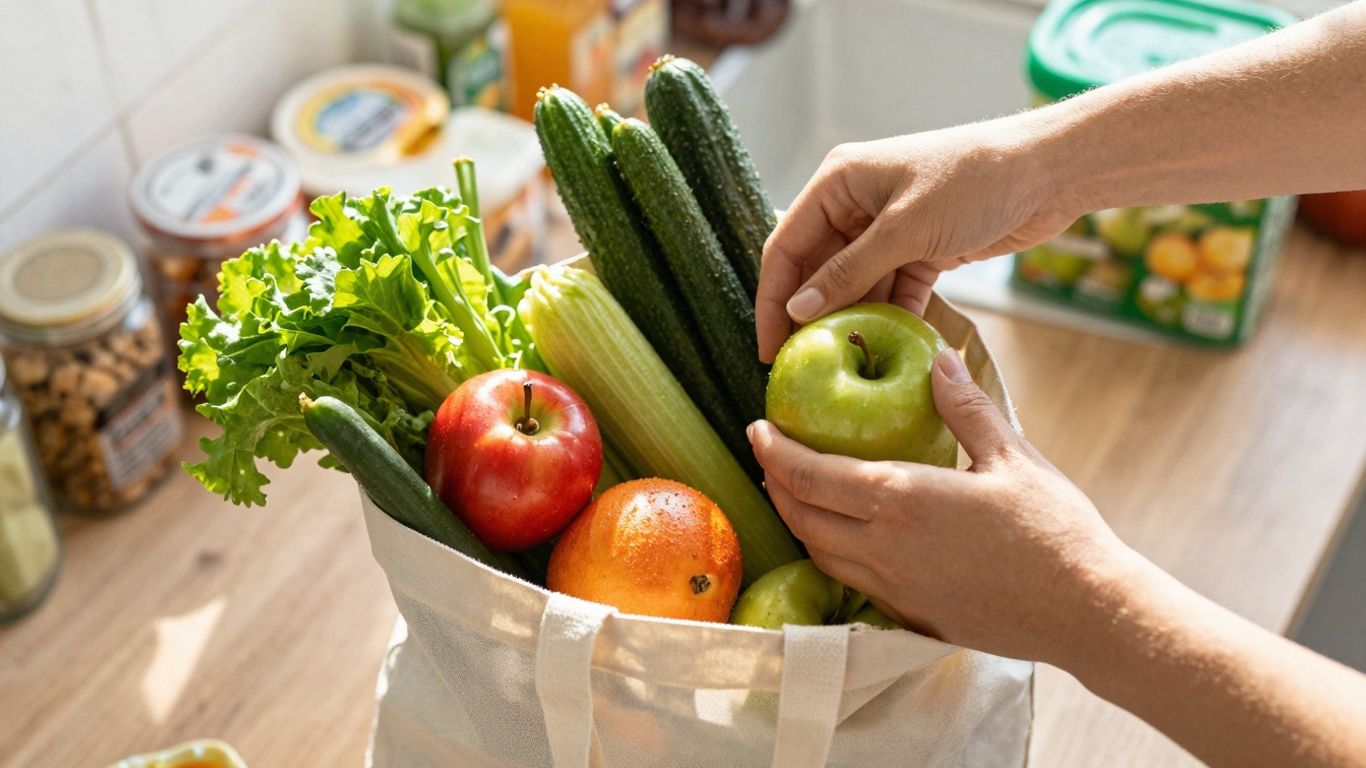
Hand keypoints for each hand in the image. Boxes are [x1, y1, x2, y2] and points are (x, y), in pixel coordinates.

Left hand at [748, 348, 1132, 663]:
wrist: (1086, 612)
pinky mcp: (909, 614)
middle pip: (802, 516)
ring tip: (794, 491)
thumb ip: (966, 407)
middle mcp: (884, 548)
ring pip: (820, 553)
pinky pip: (849, 579)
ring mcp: (893, 587)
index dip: (774, 451)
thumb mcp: (1012, 456)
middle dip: (774, 483)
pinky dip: (829, 550)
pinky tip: (841, 534)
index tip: (756, 428)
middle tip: (767, 455)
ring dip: (798, 519)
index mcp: (902, 499)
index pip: (811, 475)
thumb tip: (940, 361)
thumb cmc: (1055, 530)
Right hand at [756, 123, 1078, 361]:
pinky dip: (890, 317)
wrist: (1050, 173)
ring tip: (844, 368)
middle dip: (811, 316)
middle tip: (802, 368)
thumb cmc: (974, 182)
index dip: (773, 299)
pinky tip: (888, 352)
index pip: (786, 246)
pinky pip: (891, 290)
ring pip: (854, 285)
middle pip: (816, 269)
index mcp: (838, 182)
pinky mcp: (920, 249)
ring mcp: (888, 228)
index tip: (768, 348)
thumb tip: (798, 311)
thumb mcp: (904, 230)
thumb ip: (848, 272)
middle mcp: (855, 203)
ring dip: (852, 321)